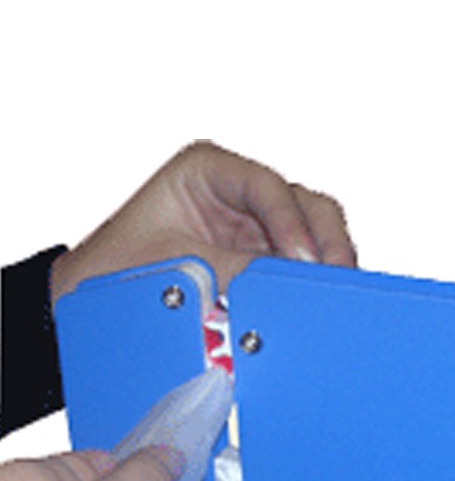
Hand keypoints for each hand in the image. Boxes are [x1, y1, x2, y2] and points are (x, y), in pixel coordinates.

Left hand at [49, 140, 355, 299]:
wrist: (98, 309)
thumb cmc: (119, 274)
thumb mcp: (180, 264)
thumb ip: (236, 269)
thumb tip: (285, 286)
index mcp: (209, 171)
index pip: (269, 187)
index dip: (292, 223)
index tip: (300, 260)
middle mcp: (241, 197)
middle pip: (307, 207)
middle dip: (324, 243)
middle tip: (329, 279)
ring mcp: (259, 232)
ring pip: (316, 237)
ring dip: (325, 266)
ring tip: (325, 296)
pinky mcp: (267, 267)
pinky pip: (302, 271)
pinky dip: (311, 286)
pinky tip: (316, 303)